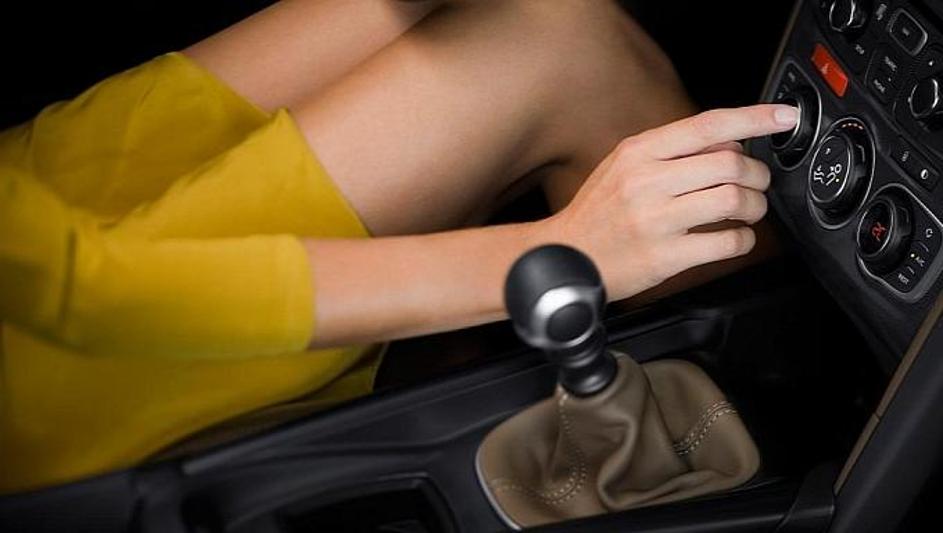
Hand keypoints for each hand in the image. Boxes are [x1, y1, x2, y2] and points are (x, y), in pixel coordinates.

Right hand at [543, 104, 798, 300]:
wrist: (565, 256)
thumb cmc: (598, 213)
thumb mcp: (623, 167)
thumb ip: (670, 152)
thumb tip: (728, 140)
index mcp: (638, 153)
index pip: (708, 126)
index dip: (754, 118)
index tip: (784, 117)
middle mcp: (646, 182)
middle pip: (729, 163)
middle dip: (757, 174)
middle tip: (756, 184)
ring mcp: (655, 220)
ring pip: (732, 199)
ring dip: (754, 206)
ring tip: (748, 211)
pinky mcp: (664, 256)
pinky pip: (725, 242)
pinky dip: (743, 240)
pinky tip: (734, 238)